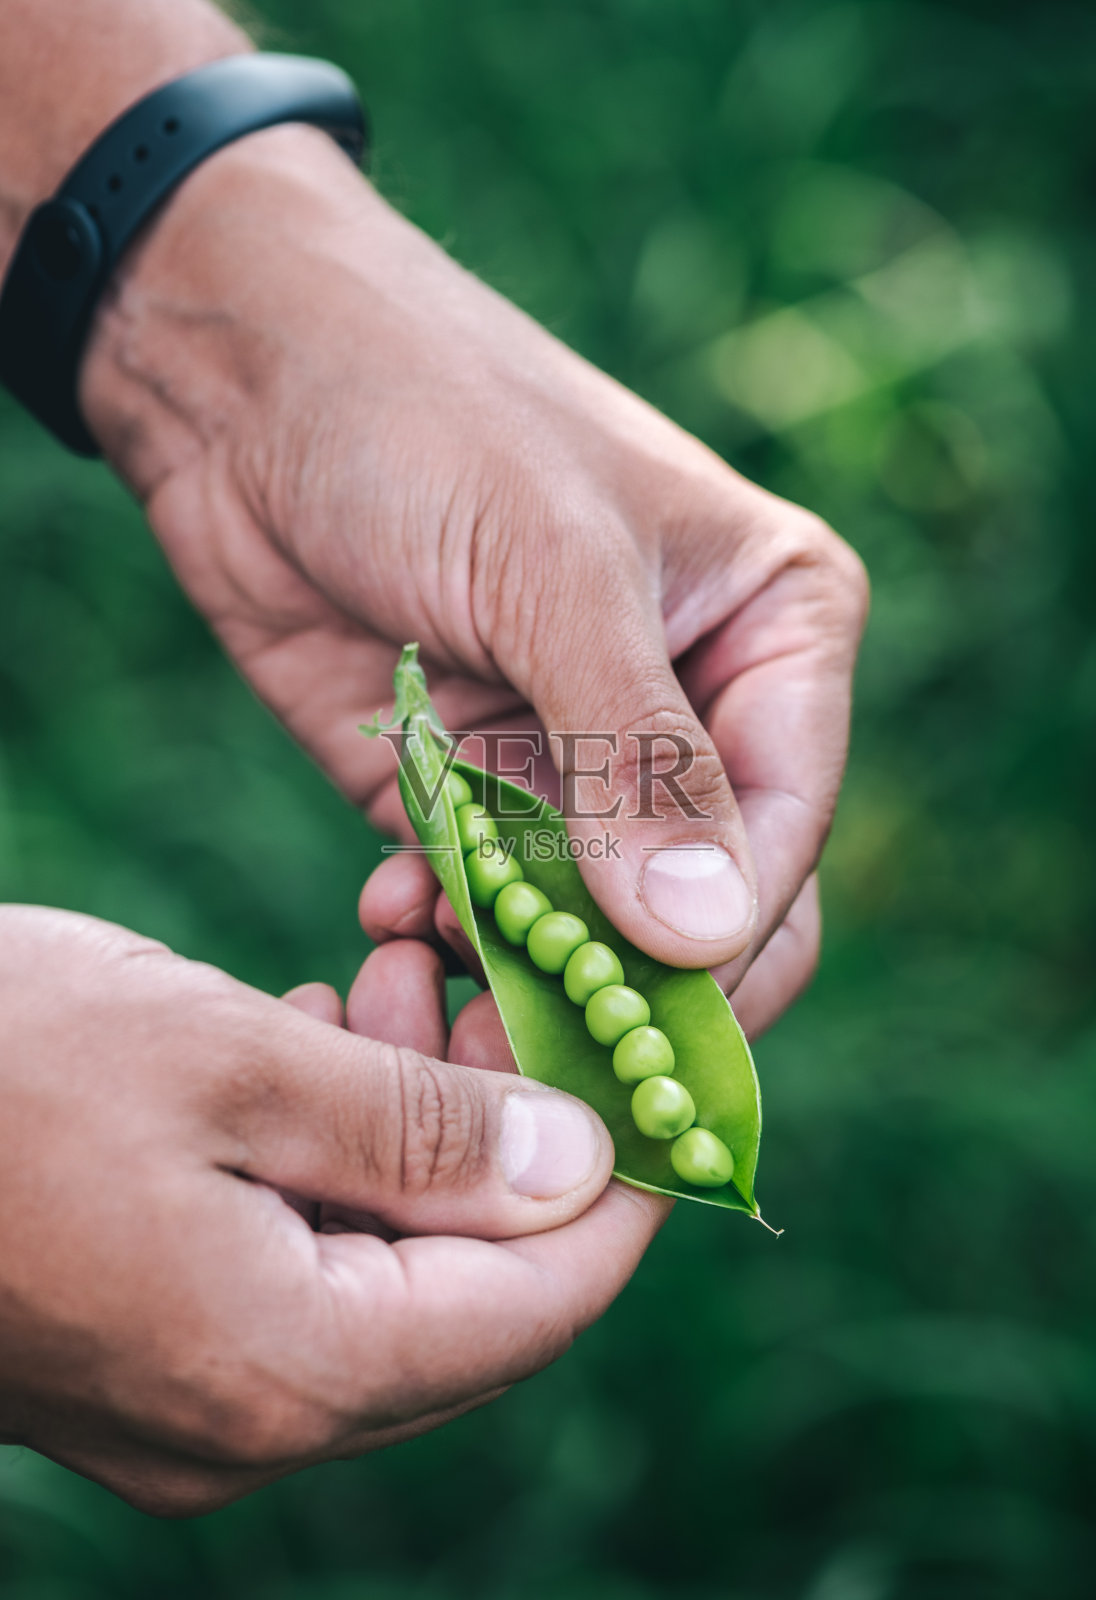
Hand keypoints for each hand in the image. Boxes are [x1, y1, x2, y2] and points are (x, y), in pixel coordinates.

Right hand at [0, 905, 662, 1514]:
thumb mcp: (229, 1064)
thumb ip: (420, 1133)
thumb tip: (574, 1169)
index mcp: (287, 1371)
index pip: (535, 1305)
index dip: (616, 1189)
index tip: (652, 1071)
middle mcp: (247, 1422)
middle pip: (462, 1294)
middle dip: (505, 1138)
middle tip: (492, 990)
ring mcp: (186, 1399)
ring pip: (379, 1269)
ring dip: (413, 1133)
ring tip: (388, 984)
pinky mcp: (142, 1348)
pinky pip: (294, 1264)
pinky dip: (331, 1158)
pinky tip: (308, 1047)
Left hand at [82, 124, 867, 1015]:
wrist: (244, 378)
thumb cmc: (430, 416)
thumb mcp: (554, 572)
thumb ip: (638, 758)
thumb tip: (708, 936)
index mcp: (774, 631)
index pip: (784, 831)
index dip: (722, 944)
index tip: (635, 1025)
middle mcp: (690, 707)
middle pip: (700, 905)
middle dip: (622, 984)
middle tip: (530, 1053)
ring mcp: (574, 756)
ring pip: (590, 928)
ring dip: (521, 971)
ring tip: (434, 969)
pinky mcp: (470, 789)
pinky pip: (487, 906)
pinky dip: (445, 931)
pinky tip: (388, 910)